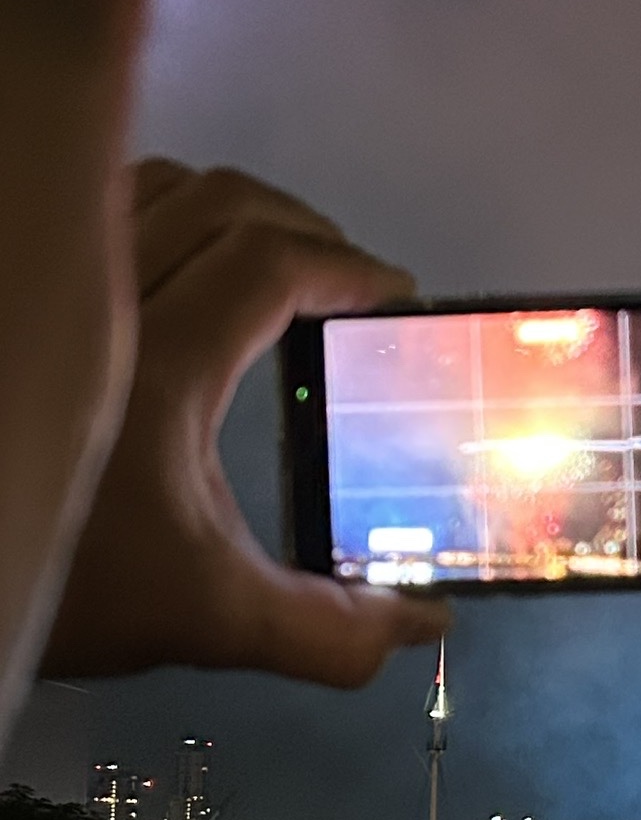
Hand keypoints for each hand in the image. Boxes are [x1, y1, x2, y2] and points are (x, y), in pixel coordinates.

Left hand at [40, 159, 449, 684]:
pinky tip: (170, 265)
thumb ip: (325, 629)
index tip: (391, 298)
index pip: (273, 264)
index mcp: (163, 362)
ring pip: (151, 189)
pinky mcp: (23, 301)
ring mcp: (49, 290)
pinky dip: (150, 211)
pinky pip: (85, 206)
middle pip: (222, 202)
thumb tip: (422, 624)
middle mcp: (102, 301)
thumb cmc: (72, 585)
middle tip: (342, 278)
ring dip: (223, 209)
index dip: (347, 269)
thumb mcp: (206, 615)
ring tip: (265, 259)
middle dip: (299, 227)